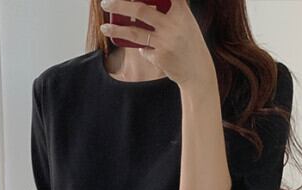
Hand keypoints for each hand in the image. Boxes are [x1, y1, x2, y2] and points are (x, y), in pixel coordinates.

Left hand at [99, 0, 215, 89]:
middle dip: (119, 5)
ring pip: (134, 33)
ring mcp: (165, 41)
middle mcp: (173, 24)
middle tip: (105, 3)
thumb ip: (168, 13)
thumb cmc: (189, 44)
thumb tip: (138, 8)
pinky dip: (142, 48)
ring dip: (116, 29)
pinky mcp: (160, 56)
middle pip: (140, 9)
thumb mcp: (185, 23)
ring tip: (104, 28)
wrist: (198, 71)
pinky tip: (148, 50)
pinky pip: (143, 49)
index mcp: (181, 11)